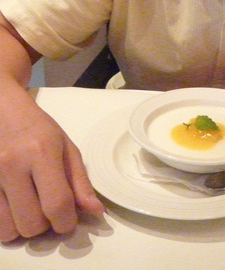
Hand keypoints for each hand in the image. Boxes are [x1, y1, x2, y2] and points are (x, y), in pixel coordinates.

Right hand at [0, 96, 103, 241]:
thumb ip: (80, 181)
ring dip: (25, 227)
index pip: (57, 203)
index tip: (69, 220)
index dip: (67, 222)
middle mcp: (13, 165)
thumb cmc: (37, 129)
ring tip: (31, 207)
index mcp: (42, 152)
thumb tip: (96, 211)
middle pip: (32, 223)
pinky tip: (15, 206)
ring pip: (10, 231)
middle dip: (46, 225)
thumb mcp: (65, 147)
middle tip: (49, 209)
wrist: (2, 112)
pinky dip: (8, 224)